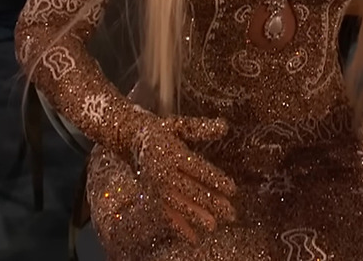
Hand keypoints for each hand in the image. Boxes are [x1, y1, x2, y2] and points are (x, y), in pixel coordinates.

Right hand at [136, 115, 235, 244]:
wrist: (130, 139)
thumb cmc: (161, 131)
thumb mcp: (180, 125)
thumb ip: (201, 128)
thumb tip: (225, 126)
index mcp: (173, 152)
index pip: (198, 169)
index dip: (215, 180)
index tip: (233, 189)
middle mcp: (163, 171)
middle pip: (190, 189)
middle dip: (211, 202)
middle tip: (230, 213)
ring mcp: (156, 186)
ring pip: (179, 204)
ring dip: (196, 216)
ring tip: (213, 226)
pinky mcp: (152, 196)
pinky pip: (165, 213)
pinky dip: (178, 226)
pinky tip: (193, 237)